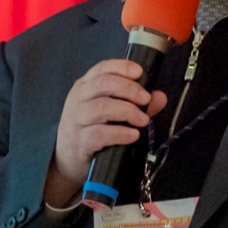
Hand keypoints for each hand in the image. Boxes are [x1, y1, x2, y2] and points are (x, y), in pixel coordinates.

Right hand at [44, 59, 168, 205]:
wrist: (68, 159)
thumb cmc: (91, 130)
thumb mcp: (110, 113)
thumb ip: (135, 104)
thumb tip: (159, 97)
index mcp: (84, 87)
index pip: (102, 69)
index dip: (121, 67)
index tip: (139, 72)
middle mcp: (77, 99)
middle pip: (103, 84)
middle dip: (129, 89)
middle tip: (146, 99)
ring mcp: (76, 120)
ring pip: (102, 108)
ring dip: (128, 111)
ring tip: (143, 120)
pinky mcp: (79, 141)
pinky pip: (101, 134)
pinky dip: (120, 133)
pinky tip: (133, 135)